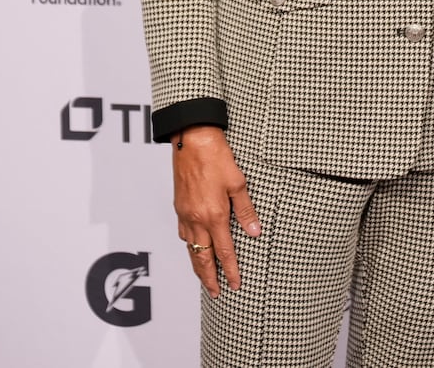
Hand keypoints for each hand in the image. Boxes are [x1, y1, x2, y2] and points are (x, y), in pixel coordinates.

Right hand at [172, 126, 260, 296]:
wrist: (191, 141)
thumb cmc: (216, 157)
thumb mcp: (238, 183)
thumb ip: (246, 210)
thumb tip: (254, 232)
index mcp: (214, 215)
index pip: (224, 252)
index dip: (230, 270)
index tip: (236, 284)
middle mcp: (196, 219)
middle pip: (203, 257)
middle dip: (209, 278)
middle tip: (216, 293)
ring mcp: (185, 214)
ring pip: (190, 248)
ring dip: (198, 265)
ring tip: (205, 277)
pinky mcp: (179, 207)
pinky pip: (184, 234)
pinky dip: (189, 246)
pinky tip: (194, 248)